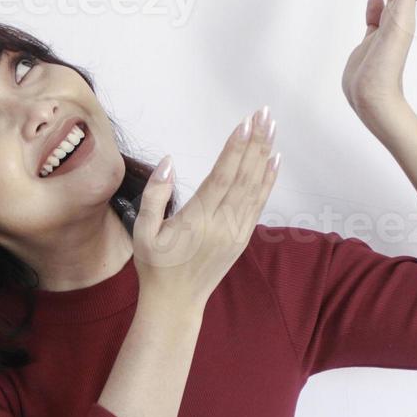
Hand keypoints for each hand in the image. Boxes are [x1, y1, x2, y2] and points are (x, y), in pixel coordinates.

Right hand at [131, 106, 279, 311]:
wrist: (175, 303)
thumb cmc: (155, 266)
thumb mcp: (142, 232)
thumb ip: (154, 196)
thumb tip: (168, 162)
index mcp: (196, 221)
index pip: (221, 177)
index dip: (235, 149)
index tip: (245, 123)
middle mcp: (221, 225)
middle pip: (243, 176)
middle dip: (255, 142)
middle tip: (264, 113)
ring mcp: (235, 232)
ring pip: (254, 187)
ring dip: (264, 155)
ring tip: (272, 128)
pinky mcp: (242, 238)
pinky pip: (259, 203)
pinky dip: (268, 180)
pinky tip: (274, 160)